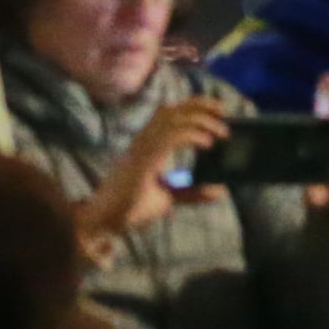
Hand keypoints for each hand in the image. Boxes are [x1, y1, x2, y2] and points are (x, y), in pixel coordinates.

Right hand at [81, 98, 231, 253]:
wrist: (103, 223)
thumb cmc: (129, 209)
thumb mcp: (168, 198)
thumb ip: (192, 193)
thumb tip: (220, 191)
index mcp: (145, 145)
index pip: (167, 114)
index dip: (192, 106)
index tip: (217, 110)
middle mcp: (141, 142)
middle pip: (170, 110)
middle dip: (199, 105)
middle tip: (224, 112)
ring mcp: (140, 150)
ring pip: (172, 120)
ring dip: (200, 121)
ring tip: (222, 132)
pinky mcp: (142, 162)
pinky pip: (169, 139)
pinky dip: (191, 136)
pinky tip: (207, 144)